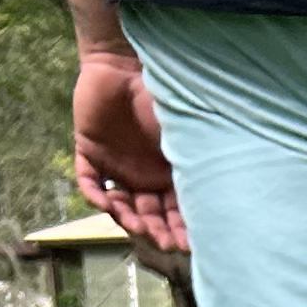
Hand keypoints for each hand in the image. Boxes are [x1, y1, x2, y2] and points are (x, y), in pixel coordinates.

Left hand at [71, 42, 186, 253]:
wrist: (124, 62)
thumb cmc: (161, 95)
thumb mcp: (184, 135)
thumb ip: (194, 164)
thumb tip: (217, 201)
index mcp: (168, 173)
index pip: (176, 211)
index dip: (181, 230)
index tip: (186, 245)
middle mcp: (143, 176)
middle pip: (150, 214)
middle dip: (157, 231)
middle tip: (161, 241)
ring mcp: (116, 167)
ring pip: (121, 206)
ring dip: (127, 219)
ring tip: (134, 225)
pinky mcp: (90, 153)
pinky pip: (89, 183)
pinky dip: (95, 196)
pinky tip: (106, 203)